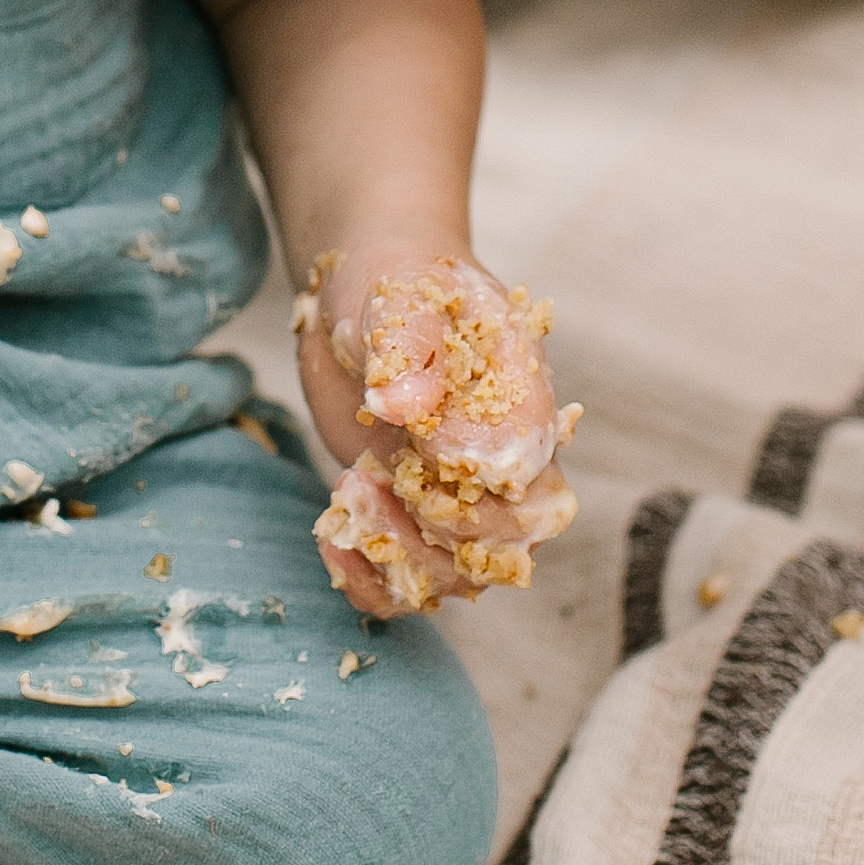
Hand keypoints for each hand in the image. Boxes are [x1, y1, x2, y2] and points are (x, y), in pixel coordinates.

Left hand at [296, 241, 579, 617]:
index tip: (416, 448)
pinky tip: (333, 541)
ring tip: (346, 494)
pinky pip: (408, 581)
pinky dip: (371, 581)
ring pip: (455, 576)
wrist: (367, 293)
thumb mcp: (400, 297)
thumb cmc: (399, 283)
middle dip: (433, 533)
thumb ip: (409, 345)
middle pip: (500, 548)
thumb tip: (407, 405)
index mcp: (524, 406)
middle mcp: (502, 465)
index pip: (530, 486)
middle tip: (363, 481)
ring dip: (398, 559)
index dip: (477, 492)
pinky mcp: (411, 515)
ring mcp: (457, 497)